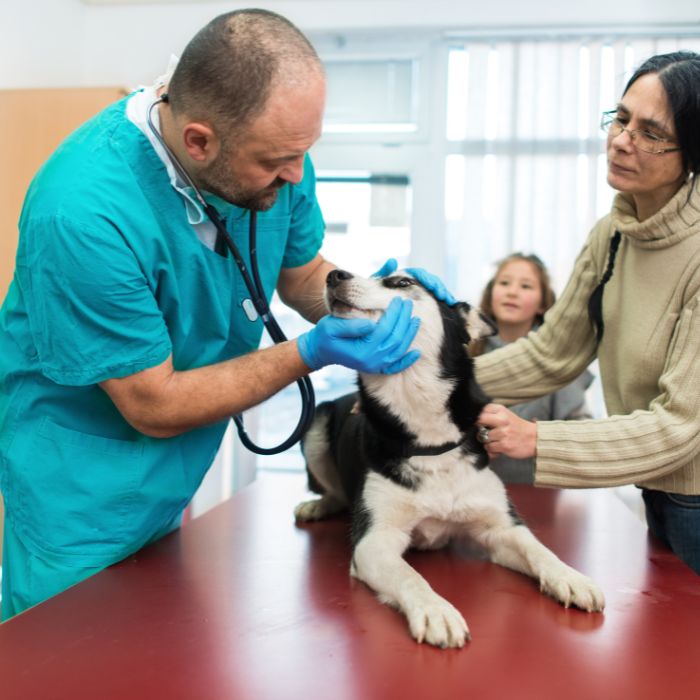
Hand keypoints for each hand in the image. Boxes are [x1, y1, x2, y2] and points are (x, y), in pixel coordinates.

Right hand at [297, 297, 420, 373]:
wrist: (320, 350)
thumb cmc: (325, 335)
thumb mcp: (331, 326)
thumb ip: (350, 325)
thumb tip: (370, 322)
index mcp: (362, 351)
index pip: (384, 330)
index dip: (393, 314)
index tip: (398, 299)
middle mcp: (371, 361)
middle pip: (395, 339)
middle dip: (404, 320)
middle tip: (408, 303)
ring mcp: (375, 366)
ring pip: (399, 350)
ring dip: (409, 334)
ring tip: (414, 318)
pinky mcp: (376, 368)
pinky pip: (395, 366)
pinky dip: (407, 360)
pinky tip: (416, 352)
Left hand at [372, 257, 456, 304]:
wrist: (368, 305)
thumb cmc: (370, 294)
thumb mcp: (375, 284)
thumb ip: (383, 272)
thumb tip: (393, 261)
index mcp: (403, 276)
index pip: (420, 274)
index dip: (428, 280)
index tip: (433, 287)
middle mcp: (412, 282)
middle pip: (430, 281)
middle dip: (439, 287)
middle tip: (444, 296)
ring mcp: (417, 291)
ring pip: (435, 289)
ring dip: (444, 293)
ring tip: (450, 301)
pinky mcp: (421, 301)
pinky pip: (434, 299)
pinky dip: (443, 300)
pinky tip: (450, 306)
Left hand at [476, 403, 537, 459]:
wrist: (535, 439)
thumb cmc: (518, 428)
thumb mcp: (506, 415)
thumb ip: (492, 415)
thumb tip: (476, 421)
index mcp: (502, 411)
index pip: (483, 410)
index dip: (481, 418)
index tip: (485, 423)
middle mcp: (502, 420)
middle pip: (480, 421)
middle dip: (481, 428)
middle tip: (486, 432)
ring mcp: (503, 433)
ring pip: (483, 437)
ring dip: (487, 441)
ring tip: (496, 441)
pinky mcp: (504, 445)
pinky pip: (489, 448)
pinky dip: (492, 450)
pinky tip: (499, 448)